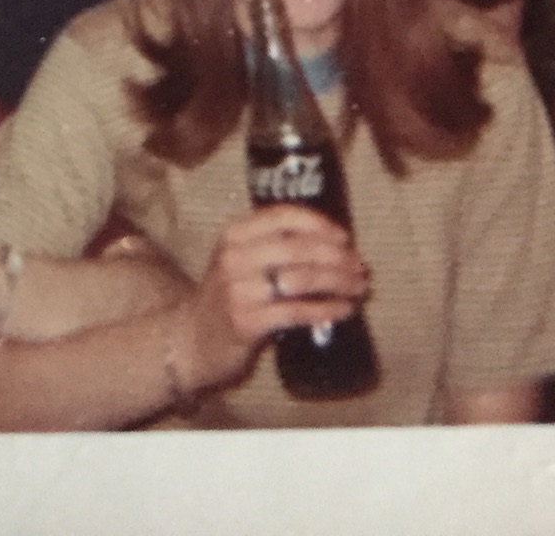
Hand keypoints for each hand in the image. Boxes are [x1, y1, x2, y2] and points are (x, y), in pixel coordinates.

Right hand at [179, 206, 370, 389]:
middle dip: (337, 257)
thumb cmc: (229, 294)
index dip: (319, 224)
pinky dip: (325, 309)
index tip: (345, 237)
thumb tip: (334, 245)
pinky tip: (343, 310)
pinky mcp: (246, 321)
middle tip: (361, 268)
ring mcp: (238, 289)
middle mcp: (234, 256)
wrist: (193, 338)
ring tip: (359, 288)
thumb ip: (273, 246)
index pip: (283, 216)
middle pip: (297, 248)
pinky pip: (295, 311)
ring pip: (300, 279)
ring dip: (337, 282)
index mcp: (235, 233)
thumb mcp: (239, 258)